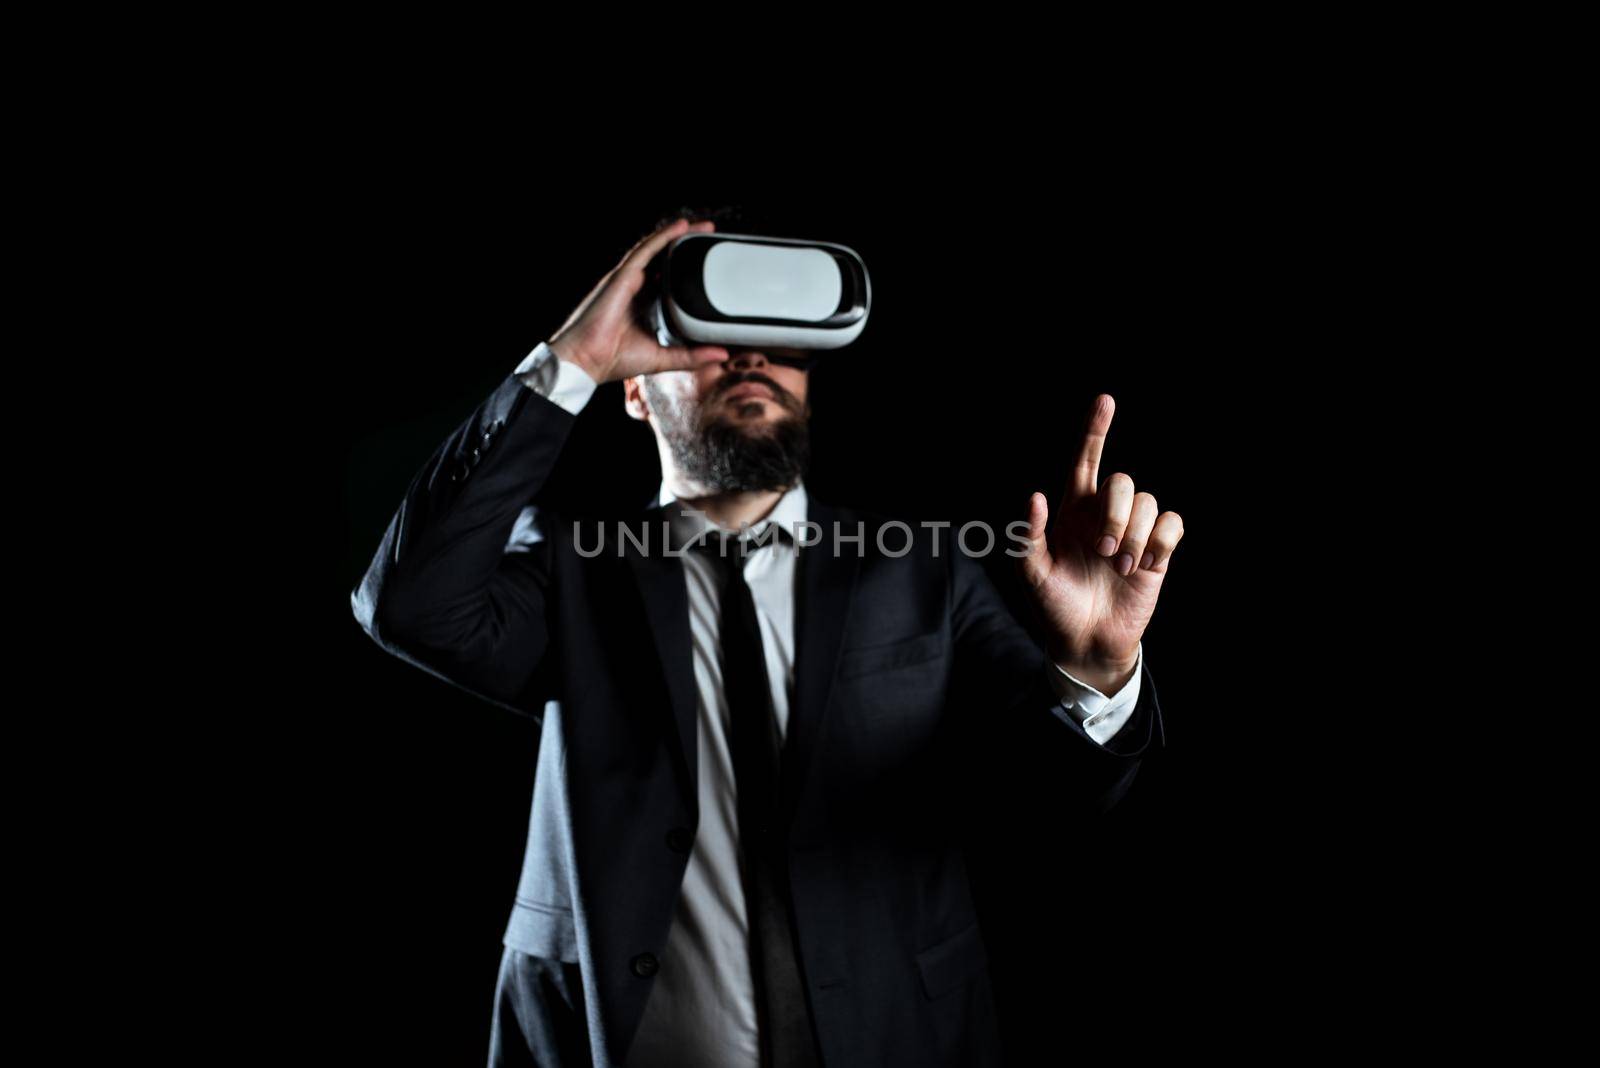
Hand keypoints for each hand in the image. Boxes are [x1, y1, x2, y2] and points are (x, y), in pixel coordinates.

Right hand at [547, 217, 730, 382]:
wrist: (586, 360)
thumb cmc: (613, 359)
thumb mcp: (663, 357)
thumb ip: (691, 355)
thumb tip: (721, 355)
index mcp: (643, 306)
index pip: (668, 281)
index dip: (686, 270)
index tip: (708, 265)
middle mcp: (635, 289)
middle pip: (664, 261)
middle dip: (685, 247)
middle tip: (709, 238)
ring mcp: (628, 280)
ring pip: (657, 250)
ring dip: (679, 236)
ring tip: (701, 227)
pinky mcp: (622, 276)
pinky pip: (646, 250)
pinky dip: (663, 236)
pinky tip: (681, 226)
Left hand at [1018, 394, 1184, 693]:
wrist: (1085, 641)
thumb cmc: (1054, 605)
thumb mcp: (1032, 574)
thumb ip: (1030, 535)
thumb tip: (1035, 496)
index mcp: (1072, 510)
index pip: (1085, 460)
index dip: (1096, 430)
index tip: (1105, 401)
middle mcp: (1104, 514)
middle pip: (1123, 481)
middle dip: (1116, 512)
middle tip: (1104, 552)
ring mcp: (1133, 531)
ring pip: (1150, 502)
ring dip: (1136, 533)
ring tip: (1122, 566)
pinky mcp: (1158, 551)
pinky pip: (1173, 523)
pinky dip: (1162, 540)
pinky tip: (1146, 564)